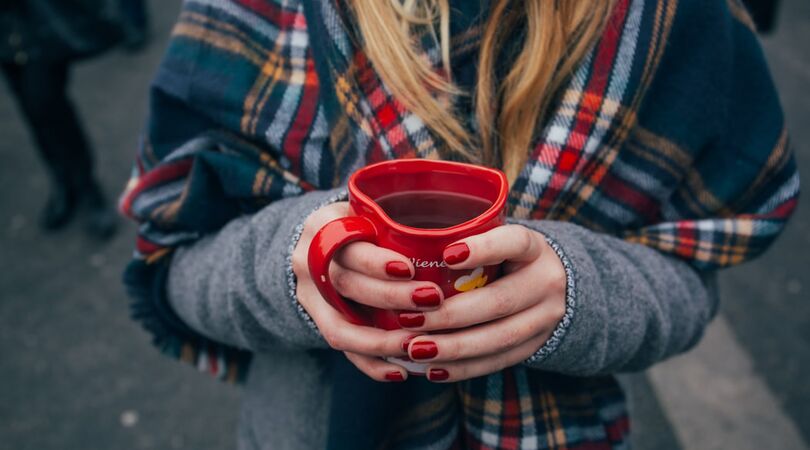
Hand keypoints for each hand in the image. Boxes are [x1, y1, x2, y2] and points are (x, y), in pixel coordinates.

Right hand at [291, 202, 445, 381]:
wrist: (320, 244)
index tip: (410, 268)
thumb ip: (397, 221)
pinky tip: (401, 371)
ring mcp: (308, 296)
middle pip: (345, 285)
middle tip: (432, 300)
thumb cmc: (362, 224)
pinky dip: (371, 363)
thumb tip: (461, 234)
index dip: (376, 262)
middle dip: (390, 297)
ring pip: (339, 326)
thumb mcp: (370, 211)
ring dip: (380, 341)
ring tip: (417, 346)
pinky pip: (342, 349)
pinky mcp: (317, 322)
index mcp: (323, 226)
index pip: (346, 245)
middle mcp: (308, 261)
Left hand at [399, 225, 566, 381]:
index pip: (515, 242)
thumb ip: (466, 240)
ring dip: (453, 347)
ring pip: (499, 338)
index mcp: (534, 248)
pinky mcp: (535, 346)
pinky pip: (497, 361)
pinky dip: (463, 368)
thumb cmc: (506, 257)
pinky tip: (432, 369)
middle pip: (499, 301)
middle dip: (450, 315)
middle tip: (408, 320)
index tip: (447, 255)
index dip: (484, 249)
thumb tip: (406, 247)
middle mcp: (546, 282)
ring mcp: (545, 318)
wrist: (554, 287)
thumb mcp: (498, 239)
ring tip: (415, 349)